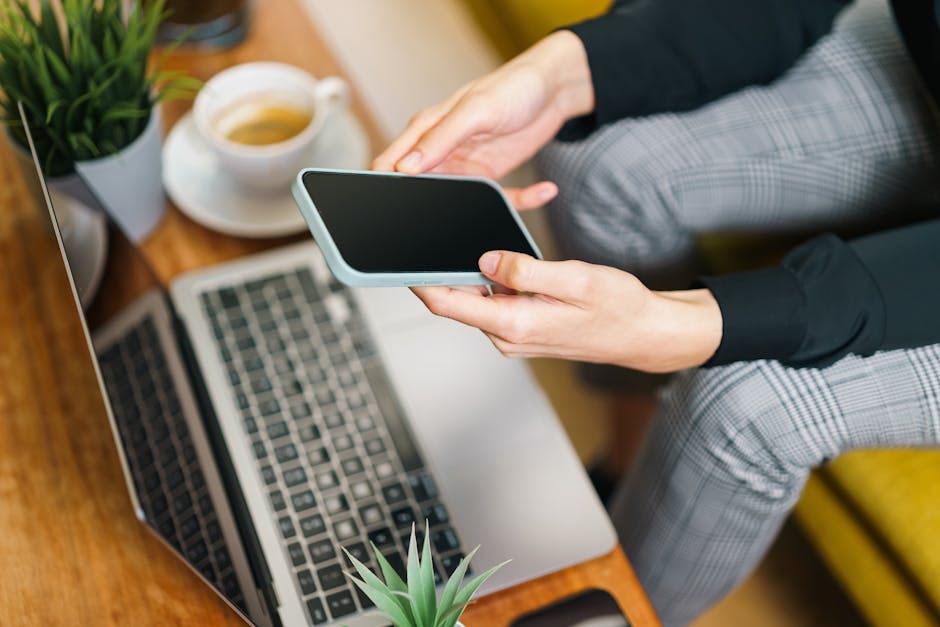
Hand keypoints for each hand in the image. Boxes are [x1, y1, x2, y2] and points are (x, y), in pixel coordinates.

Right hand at [372, 30, 593, 210]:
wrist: (553, 87)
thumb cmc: (512, 86)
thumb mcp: (476, 110)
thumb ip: (441, 137)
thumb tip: (406, 167)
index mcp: (427, 130)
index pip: (391, 163)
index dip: (387, 185)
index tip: (395, 205)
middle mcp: (442, 151)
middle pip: (421, 189)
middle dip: (429, 208)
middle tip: (452, 218)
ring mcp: (466, 166)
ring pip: (459, 201)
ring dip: (479, 209)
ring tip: (503, 209)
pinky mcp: (491, 176)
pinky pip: (500, 199)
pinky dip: (520, 200)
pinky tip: (544, 191)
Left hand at [411, 252, 722, 372]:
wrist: (644, 334)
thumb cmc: (618, 308)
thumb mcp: (574, 278)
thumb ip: (526, 269)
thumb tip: (485, 258)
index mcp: (514, 323)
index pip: (447, 302)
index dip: (417, 279)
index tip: (397, 257)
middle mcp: (507, 334)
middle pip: (456, 300)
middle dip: (441, 269)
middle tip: (426, 233)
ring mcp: (514, 334)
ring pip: (476, 299)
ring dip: (468, 273)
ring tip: (463, 238)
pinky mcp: (523, 328)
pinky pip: (495, 302)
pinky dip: (491, 281)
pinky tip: (497, 258)